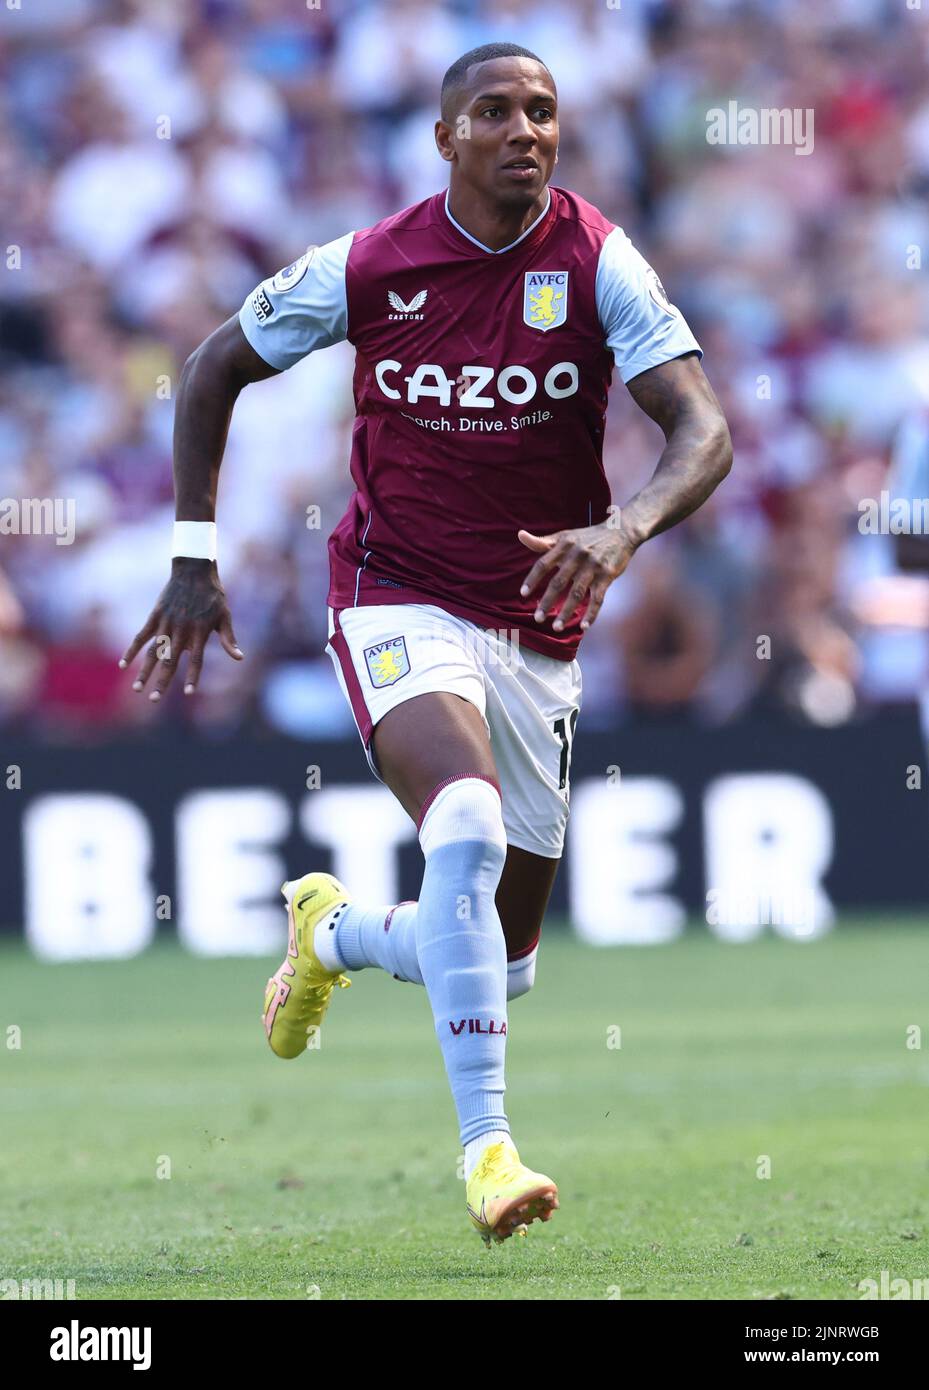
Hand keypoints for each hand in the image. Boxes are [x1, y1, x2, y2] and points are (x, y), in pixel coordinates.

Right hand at [119, 558, 242, 699]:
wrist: (194, 570)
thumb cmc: (213, 596)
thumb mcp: (224, 616)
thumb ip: (228, 639)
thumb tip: (239, 658)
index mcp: (200, 632)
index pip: (196, 660)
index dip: (192, 676)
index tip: (188, 693)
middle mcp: (181, 630)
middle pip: (170, 661)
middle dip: (162, 682)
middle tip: (153, 700)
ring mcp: (166, 623)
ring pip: (153, 652)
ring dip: (144, 671)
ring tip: (136, 688)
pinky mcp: (155, 616)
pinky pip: (141, 636)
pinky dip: (132, 650)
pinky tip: (124, 664)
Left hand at [518, 519, 639, 631]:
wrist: (621, 531)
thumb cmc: (588, 537)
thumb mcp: (565, 536)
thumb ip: (542, 541)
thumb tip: (520, 535)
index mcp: (564, 546)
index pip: (543, 564)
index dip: (532, 579)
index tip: (523, 594)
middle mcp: (577, 556)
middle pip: (558, 582)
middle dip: (547, 602)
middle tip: (538, 618)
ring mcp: (593, 566)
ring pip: (577, 594)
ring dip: (566, 612)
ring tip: (556, 628)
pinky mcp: (607, 575)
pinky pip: (598, 598)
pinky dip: (591, 613)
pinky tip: (584, 627)